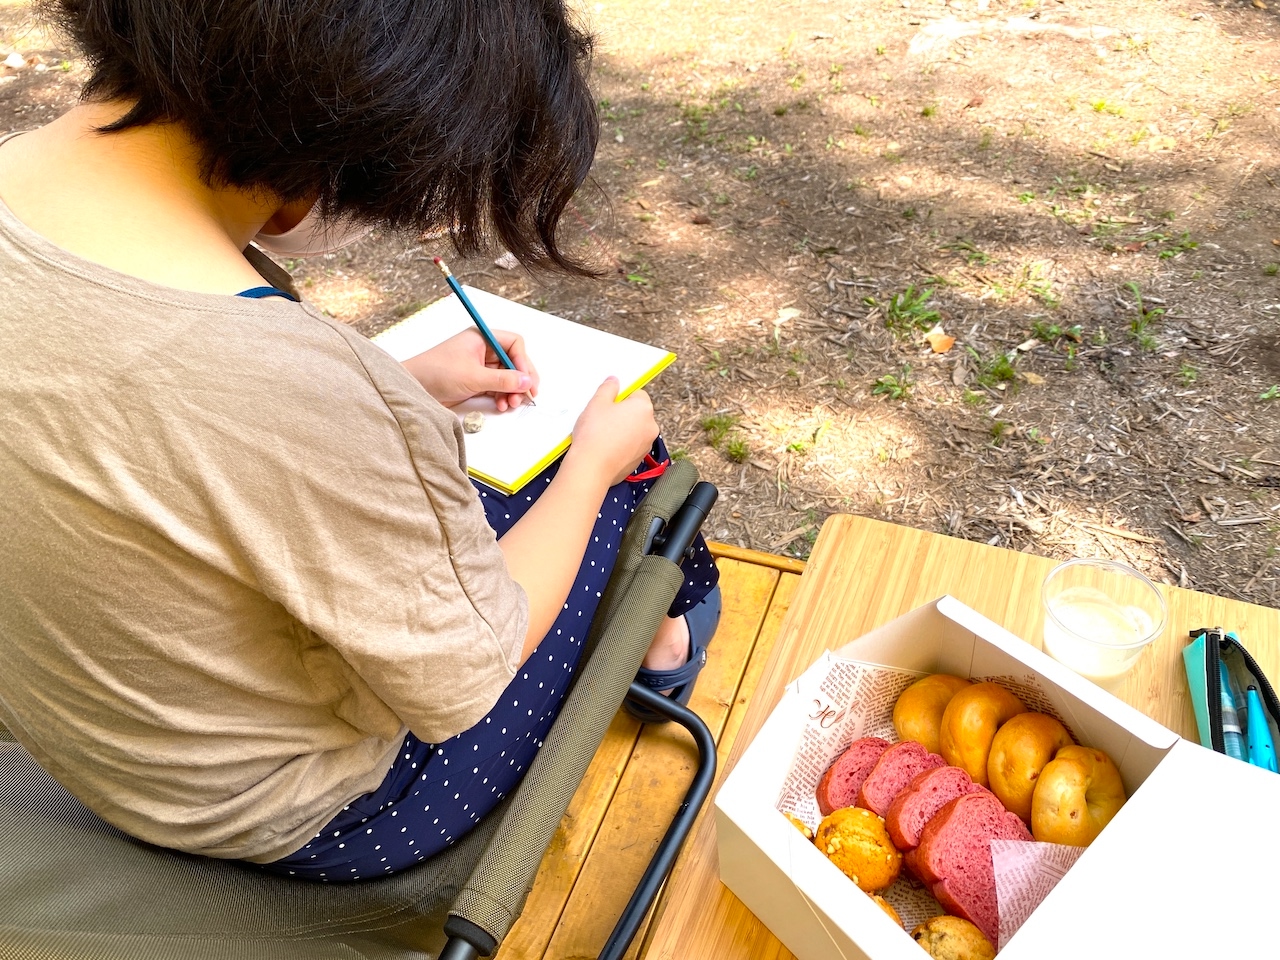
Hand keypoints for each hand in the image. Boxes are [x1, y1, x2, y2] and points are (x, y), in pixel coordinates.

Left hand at [401, 328, 538, 410]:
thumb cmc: (435, 373)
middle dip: (520, 379)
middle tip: (528, 395)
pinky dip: (502, 396)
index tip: (526, 379)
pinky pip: (497, 386)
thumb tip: (525, 381)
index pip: (514, 343)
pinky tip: (501, 405)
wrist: (412, 388)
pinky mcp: (475, 381)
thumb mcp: (473, 376)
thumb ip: (502, 379)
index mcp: (482, 338)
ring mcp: (479, 366)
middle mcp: (482, 349)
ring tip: (511, 403)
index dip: (523, 361)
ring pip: (506, 376)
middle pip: (513, 361)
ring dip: (512, 390)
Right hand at [565, 377, 658, 486]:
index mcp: (643, 408)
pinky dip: (621, 445)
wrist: (592, 467)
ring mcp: (646, 445)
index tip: (610, 402)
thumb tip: (614, 381)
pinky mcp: (638, 459)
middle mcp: (650, 426)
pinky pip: (631, 446)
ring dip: (622, 430)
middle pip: (637, 413)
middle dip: (622, 414)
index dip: (621, 397)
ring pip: (634, 430)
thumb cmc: (595, 435)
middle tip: (603, 418)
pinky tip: (606, 447)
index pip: (637, 393)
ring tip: (602, 434)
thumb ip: (608, 388)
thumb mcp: (597, 403)